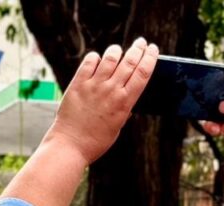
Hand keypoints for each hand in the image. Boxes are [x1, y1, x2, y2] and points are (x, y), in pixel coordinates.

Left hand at [45, 37, 158, 164]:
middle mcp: (111, 91)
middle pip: (130, 62)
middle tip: (141, 42)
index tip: (153, 50)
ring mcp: (94, 86)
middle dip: (138, 49)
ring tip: (118, 50)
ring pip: (110, 58)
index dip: (150, 58)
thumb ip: (124, 107)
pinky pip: (89, 62)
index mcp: (125, 103)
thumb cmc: (96, 141)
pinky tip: (97, 59)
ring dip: (116, 51)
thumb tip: (127, 92)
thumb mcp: (118, 126)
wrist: (70, 145)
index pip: (143, 73)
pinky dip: (95, 57)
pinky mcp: (78, 84)